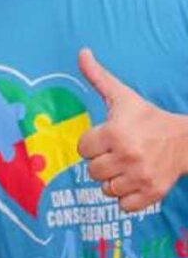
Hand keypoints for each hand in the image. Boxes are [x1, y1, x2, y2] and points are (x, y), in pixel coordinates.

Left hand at [76, 48, 187, 210]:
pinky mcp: (152, 194)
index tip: (106, 137)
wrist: (185, 140)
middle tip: (117, 152)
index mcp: (115, 133)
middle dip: (102, 162)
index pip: (82, 148)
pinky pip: (123, 205)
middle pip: (92, 170)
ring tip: (126, 165)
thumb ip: (97, 77)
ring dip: (113, 179)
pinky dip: (125, 196)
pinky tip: (133, 181)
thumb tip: (81, 52)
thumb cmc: (148, 118)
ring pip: (105, 189)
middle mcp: (127, 156)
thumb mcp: (122, 96)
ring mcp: (140, 177)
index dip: (92, 143)